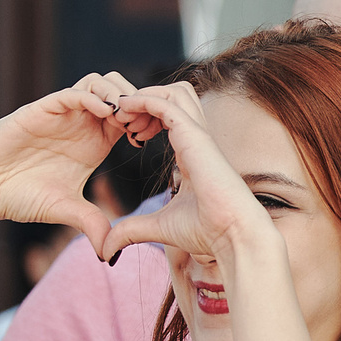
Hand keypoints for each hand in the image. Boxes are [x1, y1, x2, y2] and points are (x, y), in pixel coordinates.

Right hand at [0, 74, 130, 247]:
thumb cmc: (18, 197)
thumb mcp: (65, 210)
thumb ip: (92, 223)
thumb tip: (112, 252)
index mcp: (93, 143)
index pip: (130, 118)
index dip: (146, 122)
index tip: (154, 139)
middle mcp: (80, 124)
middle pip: (120, 91)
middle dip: (138, 104)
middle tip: (142, 127)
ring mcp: (62, 114)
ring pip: (99, 82)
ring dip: (118, 95)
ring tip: (124, 120)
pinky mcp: (41, 109)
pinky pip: (73, 92)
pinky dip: (93, 97)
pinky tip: (105, 114)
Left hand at [102, 83, 275, 264]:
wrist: (233, 235)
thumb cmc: (207, 232)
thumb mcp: (158, 227)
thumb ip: (131, 230)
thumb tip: (106, 249)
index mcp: (192, 153)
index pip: (171, 117)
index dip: (146, 118)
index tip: (128, 136)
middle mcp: (197, 139)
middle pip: (174, 95)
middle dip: (144, 100)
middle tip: (122, 121)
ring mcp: (198, 135)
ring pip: (172, 91)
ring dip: (143, 96)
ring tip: (123, 116)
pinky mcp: (195, 136)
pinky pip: (166, 103)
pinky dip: (143, 100)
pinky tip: (124, 110)